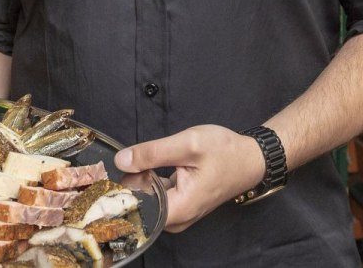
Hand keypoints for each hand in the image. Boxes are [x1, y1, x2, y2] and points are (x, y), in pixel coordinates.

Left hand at [114, 125, 265, 232]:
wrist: (251, 158)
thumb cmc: (225, 152)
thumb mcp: (187, 144)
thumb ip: (152, 153)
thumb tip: (121, 161)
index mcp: (179, 209)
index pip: (136, 209)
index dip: (121, 190)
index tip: (112, 172)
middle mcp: (178, 218)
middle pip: (139, 206)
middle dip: (129, 184)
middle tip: (124, 160)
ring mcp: (180, 213)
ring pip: (146, 201)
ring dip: (138, 182)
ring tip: (136, 161)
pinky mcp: (180, 204)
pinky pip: (156, 197)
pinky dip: (148, 182)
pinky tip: (147, 167)